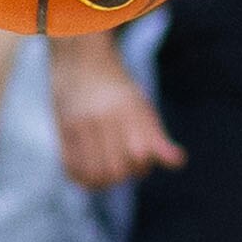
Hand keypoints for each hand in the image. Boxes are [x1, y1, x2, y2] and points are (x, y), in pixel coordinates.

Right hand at [51, 34, 183, 187]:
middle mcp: (104, 117)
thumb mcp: (141, 105)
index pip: (140, 155)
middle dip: (122, 176)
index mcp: (128, 110)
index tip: (140, 162)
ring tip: (105, 176)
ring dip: (101, 182)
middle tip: (122, 168)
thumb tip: (178, 162)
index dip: (142, 167)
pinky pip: (70, 166)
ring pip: (93, 172)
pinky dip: (80, 177)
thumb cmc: (117, 87)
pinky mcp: (63, 128)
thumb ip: (156, 136)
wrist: (81, 59)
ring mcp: (81, 123)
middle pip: (115, 169)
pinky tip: (87, 174)